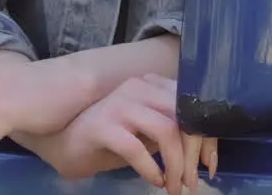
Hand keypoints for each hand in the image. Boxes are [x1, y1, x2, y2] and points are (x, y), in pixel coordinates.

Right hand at [14, 73, 217, 194]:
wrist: (62, 143)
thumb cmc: (108, 139)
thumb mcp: (146, 133)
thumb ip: (172, 132)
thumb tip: (205, 150)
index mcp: (150, 85)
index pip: (192, 106)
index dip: (207, 138)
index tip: (209, 166)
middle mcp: (136, 88)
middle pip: (183, 118)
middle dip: (194, 154)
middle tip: (192, 183)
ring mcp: (118, 104)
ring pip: (166, 131)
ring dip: (176, 165)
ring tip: (174, 187)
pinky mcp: (102, 126)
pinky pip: (137, 148)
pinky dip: (152, 168)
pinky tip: (154, 181)